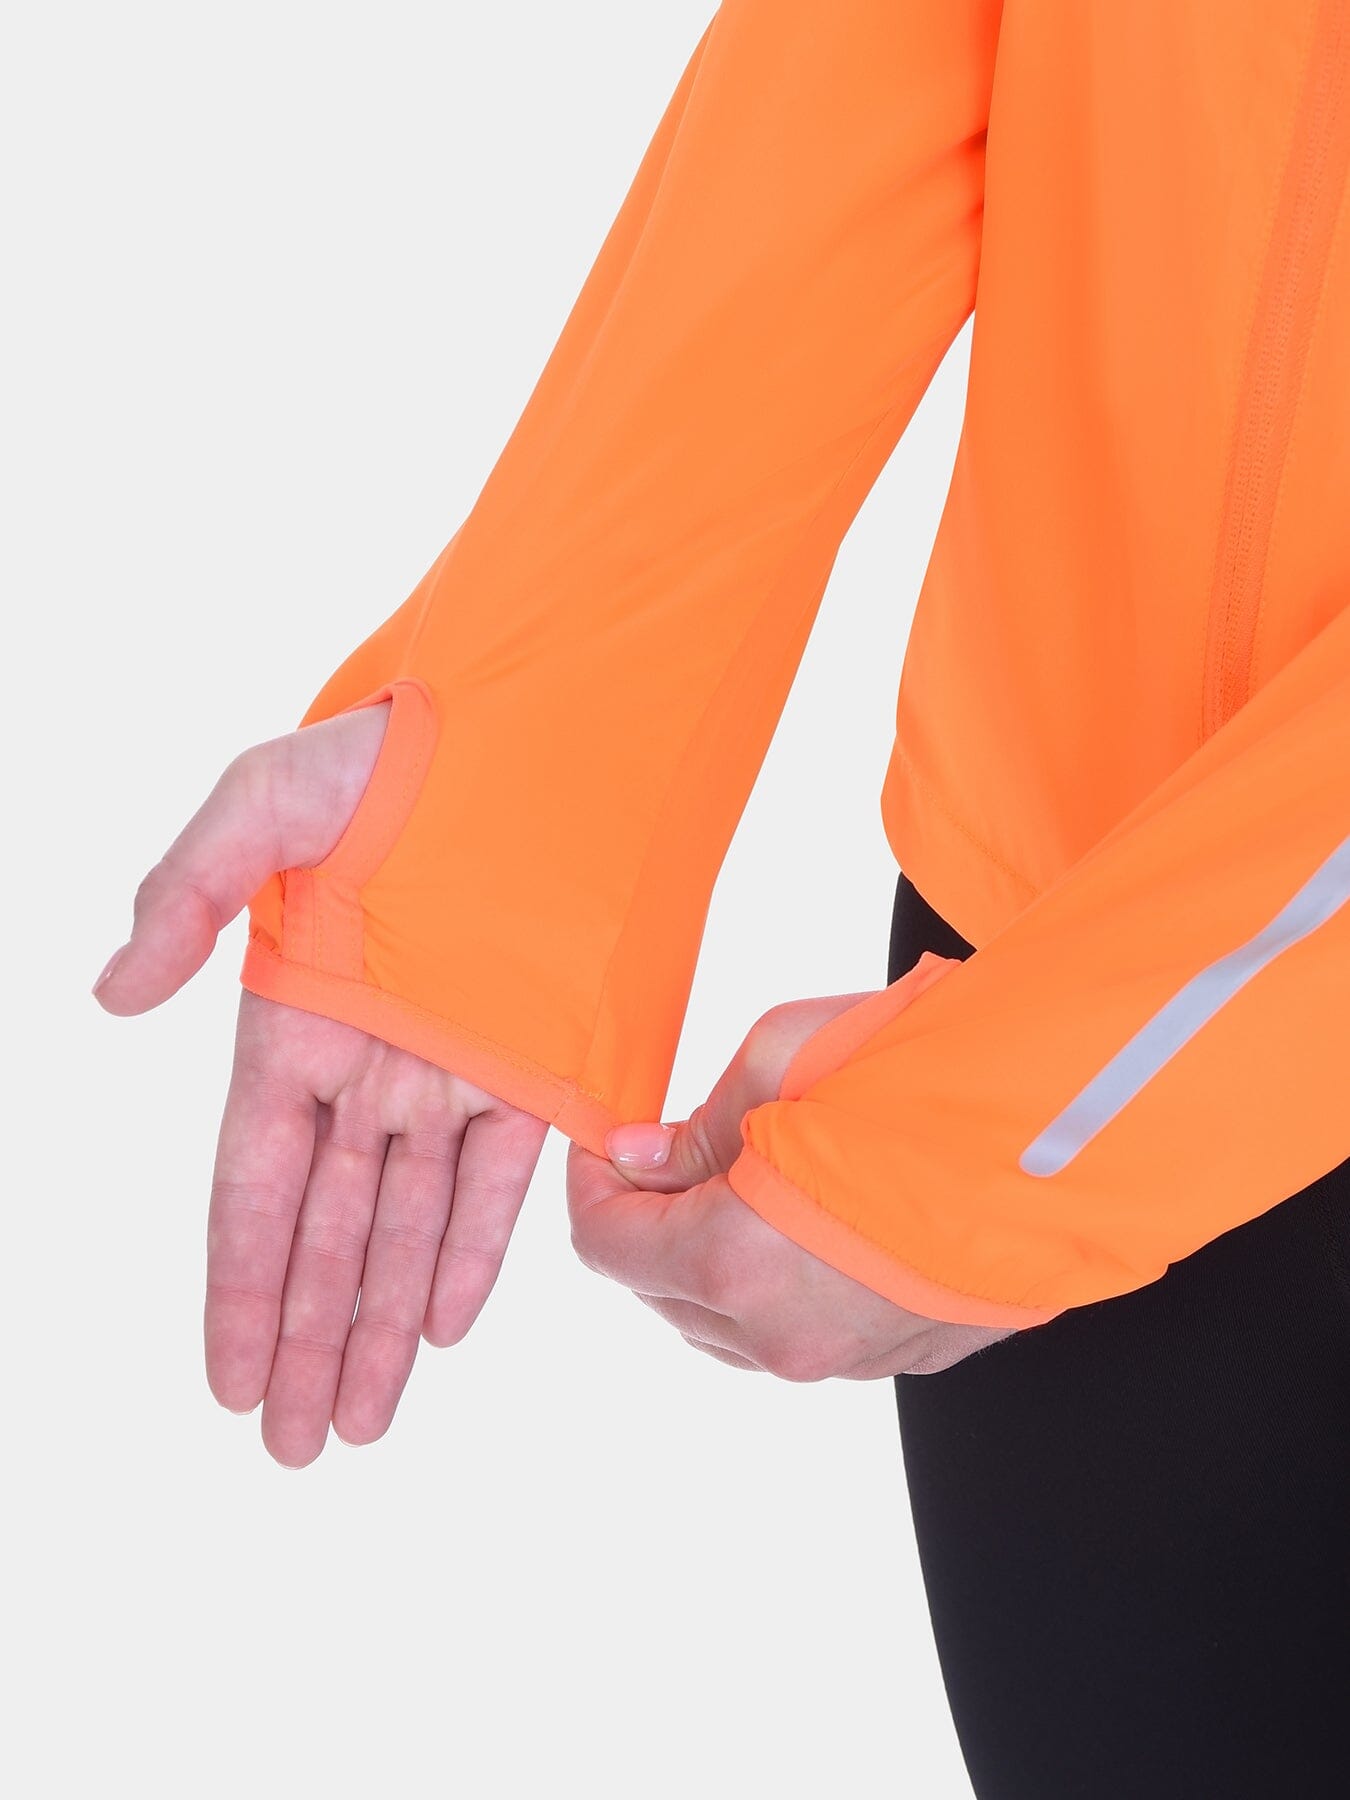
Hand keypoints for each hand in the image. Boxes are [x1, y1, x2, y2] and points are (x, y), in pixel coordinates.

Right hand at [93, 704, 547, 1465]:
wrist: (534, 734)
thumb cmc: (387, 756)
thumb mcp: (262, 803)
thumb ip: (186, 894)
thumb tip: (110, 998)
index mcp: (294, 1023)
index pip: (254, 1186)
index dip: (238, 1285)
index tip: (224, 1378)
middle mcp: (370, 1066)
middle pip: (329, 1232)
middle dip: (306, 1339)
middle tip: (291, 1447)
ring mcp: (455, 1071)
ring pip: (409, 1227)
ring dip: (381, 1323)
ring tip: (357, 1422)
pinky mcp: (540, 1062)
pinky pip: (499, 1179)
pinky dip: (472, 1254)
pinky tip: (441, 1329)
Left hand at [567, 993, 1014, 1377]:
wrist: (1075, 1123)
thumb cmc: (925, 1074)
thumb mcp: (780, 1058)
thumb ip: (696, 1124)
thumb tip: (641, 1156)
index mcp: (734, 1262)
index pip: (608, 1248)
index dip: (593, 1190)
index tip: (606, 1145)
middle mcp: (784, 1333)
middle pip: (665, 1294)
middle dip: (654, 1223)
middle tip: (678, 1148)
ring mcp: (851, 1358)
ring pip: (736, 1326)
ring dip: (718, 1261)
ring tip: (754, 1179)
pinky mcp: (907, 1356)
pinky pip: (809, 1331)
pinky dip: (786, 1284)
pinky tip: (818, 1217)